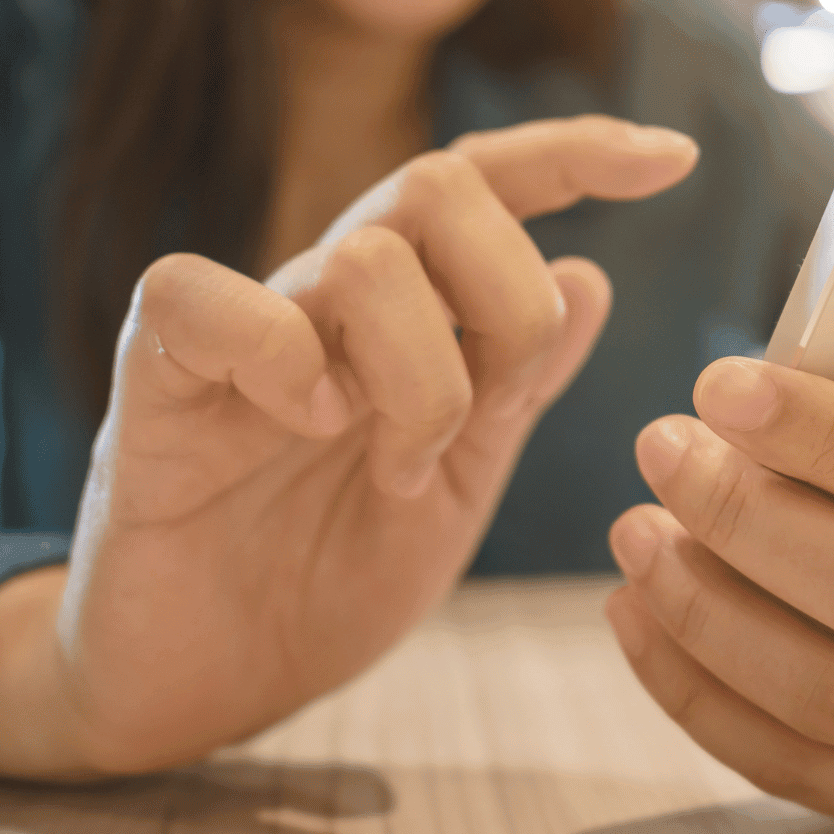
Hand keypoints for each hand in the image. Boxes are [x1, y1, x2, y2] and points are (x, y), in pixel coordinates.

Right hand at [0, 117, 695, 777]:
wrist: (211, 680)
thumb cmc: (332, 568)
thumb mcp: (462, 477)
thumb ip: (520, 382)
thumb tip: (593, 274)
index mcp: (410, 307)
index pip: (491, 184)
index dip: (579, 153)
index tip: (676, 157)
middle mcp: (331, 292)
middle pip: (440, 184)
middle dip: (511, 296)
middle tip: (498, 407)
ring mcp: (246, 326)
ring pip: (362, 256)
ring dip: (420, 376)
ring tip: (406, 469)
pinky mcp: (156, 378)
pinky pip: (199, 298)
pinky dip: (281, 356)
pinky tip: (312, 425)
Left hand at [605, 359, 833, 827]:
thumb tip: (765, 368)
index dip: (832, 436)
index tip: (722, 387)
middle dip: (748, 519)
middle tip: (663, 448)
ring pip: (831, 698)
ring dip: (706, 611)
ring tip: (637, 529)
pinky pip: (790, 763)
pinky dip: (693, 689)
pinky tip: (637, 610)